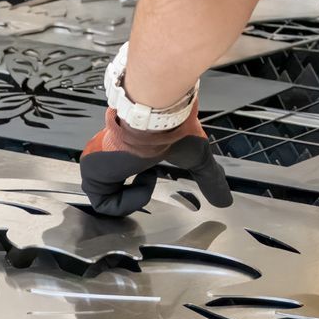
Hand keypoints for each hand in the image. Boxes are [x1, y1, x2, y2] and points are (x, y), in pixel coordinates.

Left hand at [80, 110, 233, 216]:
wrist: (159, 115)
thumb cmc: (174, 126)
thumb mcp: (196, 157)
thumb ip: (209, 179)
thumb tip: (225, 199)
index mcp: (125, 146)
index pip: (120, 171)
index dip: (138, 184)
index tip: (155, 175)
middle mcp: (106, 152)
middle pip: (109, 185)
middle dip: (132, 193)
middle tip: (151, 180)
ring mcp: (97, 161)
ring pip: (106, 197)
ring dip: (134, 196)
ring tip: (150, 177)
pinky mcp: (93, 171)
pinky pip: (103, 203)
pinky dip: (129, 201)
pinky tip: (145, 181)